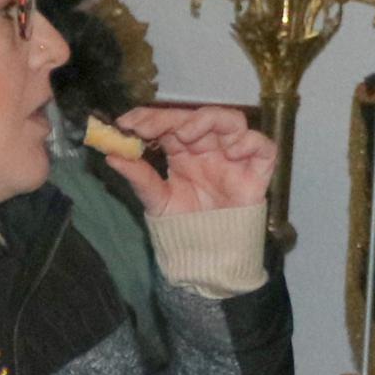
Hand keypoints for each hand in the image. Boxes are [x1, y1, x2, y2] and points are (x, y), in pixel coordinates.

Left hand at [96, 105, 275, 216]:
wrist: (209, 256)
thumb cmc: (185, 226)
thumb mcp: (157, 201)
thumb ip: (139, 177)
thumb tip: (111, 155)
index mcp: (183, 151)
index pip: (168, 124)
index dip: (149, 118)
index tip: (126, 123)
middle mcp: (209, 148)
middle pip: (195, 117)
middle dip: (170, 118)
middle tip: (148, 127)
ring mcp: (234, 157)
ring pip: (230, 121)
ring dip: (208, 120)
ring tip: (185, 134)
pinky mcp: (257, 172)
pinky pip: (263, 148)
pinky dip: (250, 142)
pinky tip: (231, 151)